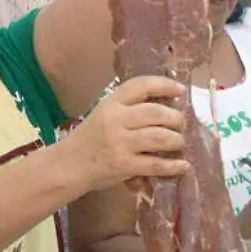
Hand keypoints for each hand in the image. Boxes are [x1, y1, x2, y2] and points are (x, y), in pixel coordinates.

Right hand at [65, 76, 189, 191]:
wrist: (67, 166)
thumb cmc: (89, 140)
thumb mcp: (104, 115)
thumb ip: (129, 109)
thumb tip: (168, 107)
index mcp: (111, 103)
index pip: (141, 85)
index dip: (165, 85)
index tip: (180, 91)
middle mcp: (115, 119)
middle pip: (156, 112)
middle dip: (176, 118)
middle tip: (181, 124)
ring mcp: (120, 143)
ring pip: (160, 137)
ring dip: (177, 140)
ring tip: (179, 143)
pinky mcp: (123, 165)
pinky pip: (156, 164)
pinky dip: (173, 166)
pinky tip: (183, 166)